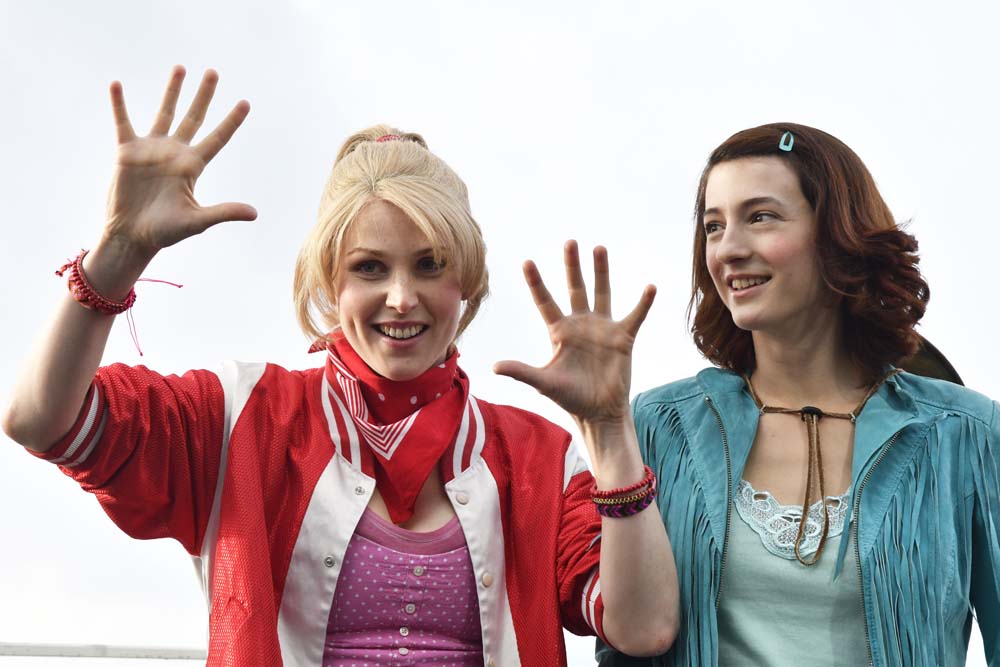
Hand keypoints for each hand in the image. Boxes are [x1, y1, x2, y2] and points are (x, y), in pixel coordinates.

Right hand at [103, 66, 256, 255]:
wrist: (132, 236)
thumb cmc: (165, 232)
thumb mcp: (197, 221)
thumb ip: (223, 212)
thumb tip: (254, 213)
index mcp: (193, 166)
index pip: (217, 138)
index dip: (231, 121)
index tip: (245, 103)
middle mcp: (175, 153)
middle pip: (194, 117)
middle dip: (204, 95)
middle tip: (214, 72)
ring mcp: (151, 150)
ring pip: (164, 113)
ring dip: (172, 91)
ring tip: (181, 68)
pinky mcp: (127, 152)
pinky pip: (123, 122)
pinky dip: (120, 104)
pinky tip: (117, 85)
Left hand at [494, 241, 655, 424]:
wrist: (598, 412)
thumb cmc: (570, 397)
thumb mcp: (543, 382)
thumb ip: (521, 372)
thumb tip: (494, 366)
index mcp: (559, 331)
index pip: (545, 301)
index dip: (536, 282)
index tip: (526, 261)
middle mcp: (580, 324)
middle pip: (574, 288)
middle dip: (571, 266)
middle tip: (569, 242)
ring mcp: (602, 328)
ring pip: (602, 293)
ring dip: (601, 271)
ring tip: (599, 248)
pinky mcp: (623, 338)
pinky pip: (635, 315)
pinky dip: (643, 302)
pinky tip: (650, 287)